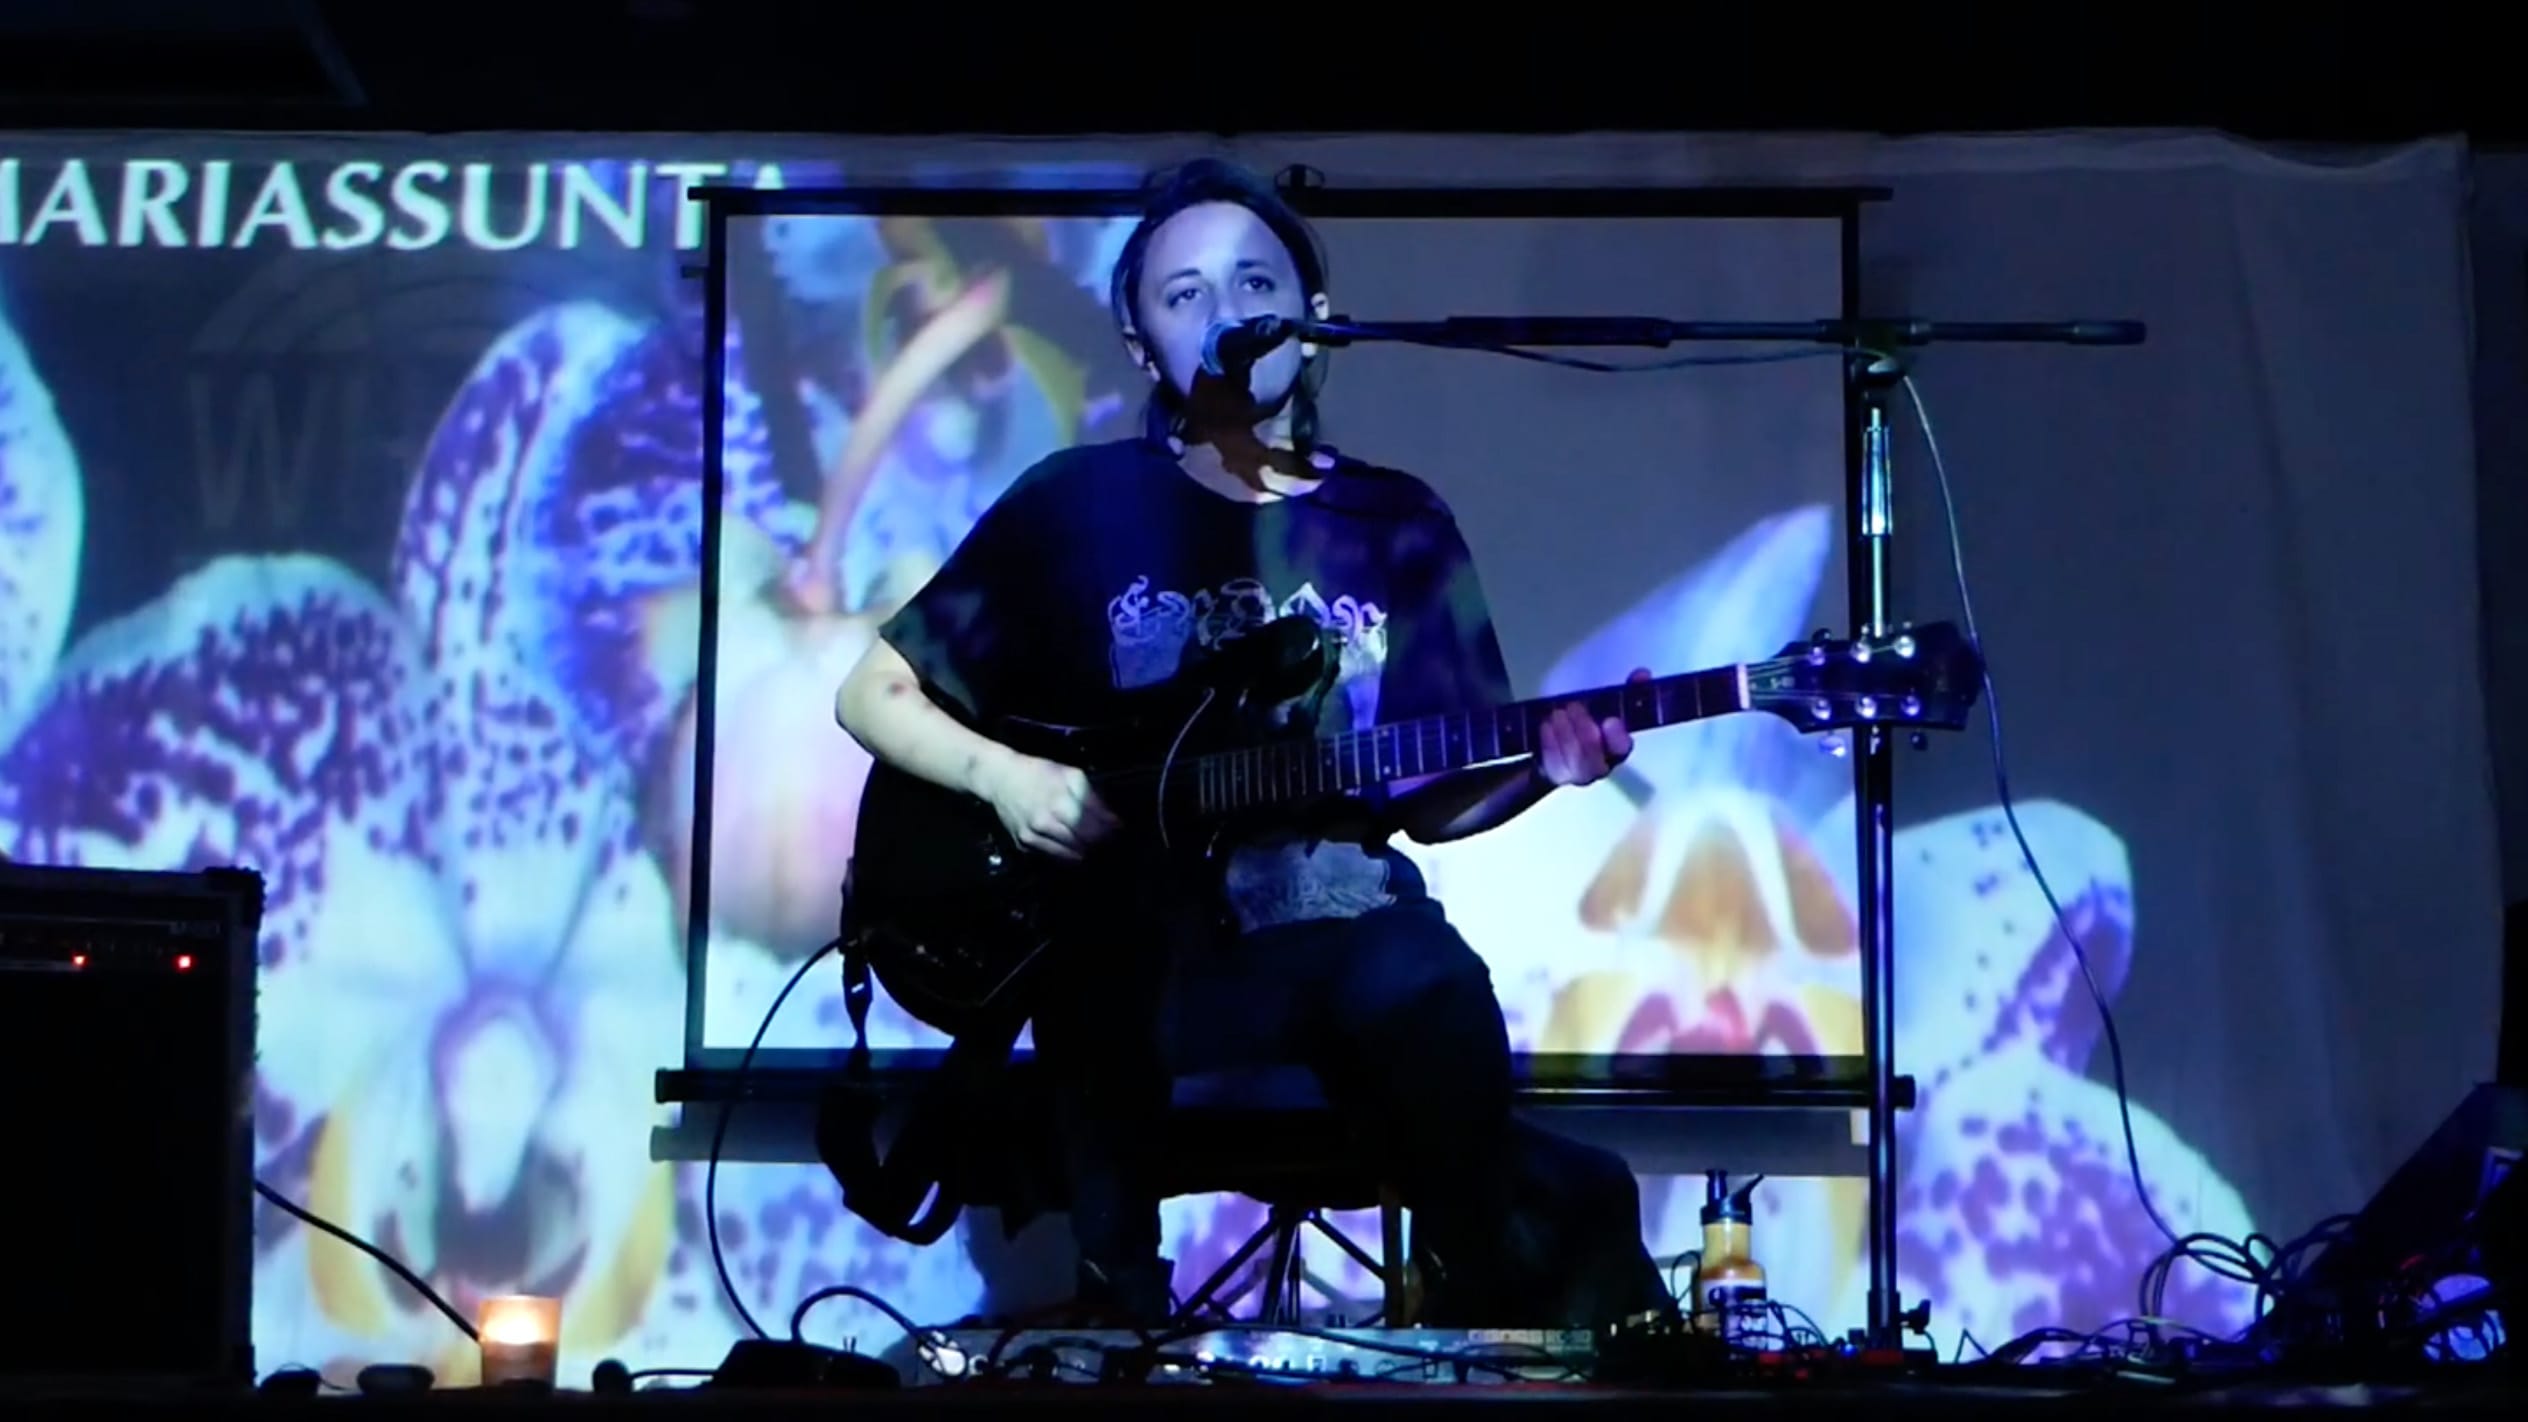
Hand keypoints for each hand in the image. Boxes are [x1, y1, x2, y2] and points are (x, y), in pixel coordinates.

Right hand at [978, 751, 1119, 860]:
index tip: (1118, 829)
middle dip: (1101, 843)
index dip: (1110, 830)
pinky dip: (1067, 854)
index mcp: (1061, 802)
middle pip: (1085, 843)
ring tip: (1094, 845)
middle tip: (1109, 839)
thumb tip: (1113, 820)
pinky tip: (1074, 846)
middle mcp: (1047, 823)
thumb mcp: (1069, 775)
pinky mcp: (1024, 844)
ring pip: (1070, 855)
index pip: (1095, 826)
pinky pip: (1053, 856)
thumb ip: (1092, 797)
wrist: (999, 778)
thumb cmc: (1038, 772)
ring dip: (1086, 851)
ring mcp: (1033, 836)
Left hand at [1536, 668, 1647, 788]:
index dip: (1617, 736)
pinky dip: (1550, 741)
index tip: (1609, 720)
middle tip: (1573, 707)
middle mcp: (1602, 765)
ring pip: (1574, 761)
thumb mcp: (1606, 705)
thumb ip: (1628, 691)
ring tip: (1557, 713)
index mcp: (1618, 747)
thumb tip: (1642, 674)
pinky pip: (1553, 762)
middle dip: (1584, 730)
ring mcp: (1579, 774)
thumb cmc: (1588, 724)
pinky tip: (1546, 725)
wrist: (1561, 745)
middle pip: (1594, 756)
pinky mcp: (1558, 774)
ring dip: (1565, 733)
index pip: (1623, 747)